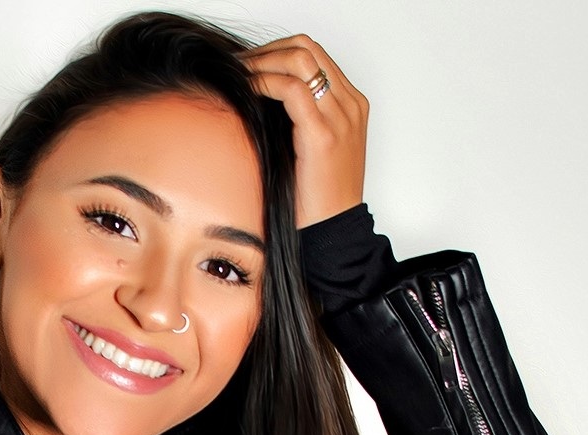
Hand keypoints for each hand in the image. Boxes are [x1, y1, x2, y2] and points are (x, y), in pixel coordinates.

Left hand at [239, 35, 368, 226]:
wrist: (333, 232)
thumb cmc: (316, 198)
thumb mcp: (307, 148)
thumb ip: (295, 119)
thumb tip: (254, 98)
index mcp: (351, 105)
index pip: (312, 54)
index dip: (275, 52)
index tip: (246, 64)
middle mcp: (351, 105)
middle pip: (307, 48)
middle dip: (266, 50)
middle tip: (236, 66)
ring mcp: (341, 118)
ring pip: (299, 59)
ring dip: (261, 61)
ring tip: (236, 76)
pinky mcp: (324, 135)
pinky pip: (292, 89)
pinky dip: (263, 82)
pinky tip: (245, 92)